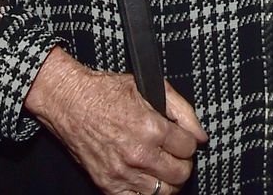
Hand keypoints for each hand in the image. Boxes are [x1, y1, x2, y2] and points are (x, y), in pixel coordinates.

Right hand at [24, 47, 207, 194]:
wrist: (71, 103)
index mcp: (151, 128)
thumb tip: (201, 136)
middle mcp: (138, 154)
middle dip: (183, 163)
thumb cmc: (108, 92)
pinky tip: (147, 179)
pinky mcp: (108, 185)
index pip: (189, 148)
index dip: (189, 142)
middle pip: (180, 174)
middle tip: (176, 154)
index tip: (182, 139)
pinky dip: (147, 193)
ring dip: (168, 180)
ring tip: (163, 167)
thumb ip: (182, 111)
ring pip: (163, 192)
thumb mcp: (151, 87)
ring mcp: (122, 173)